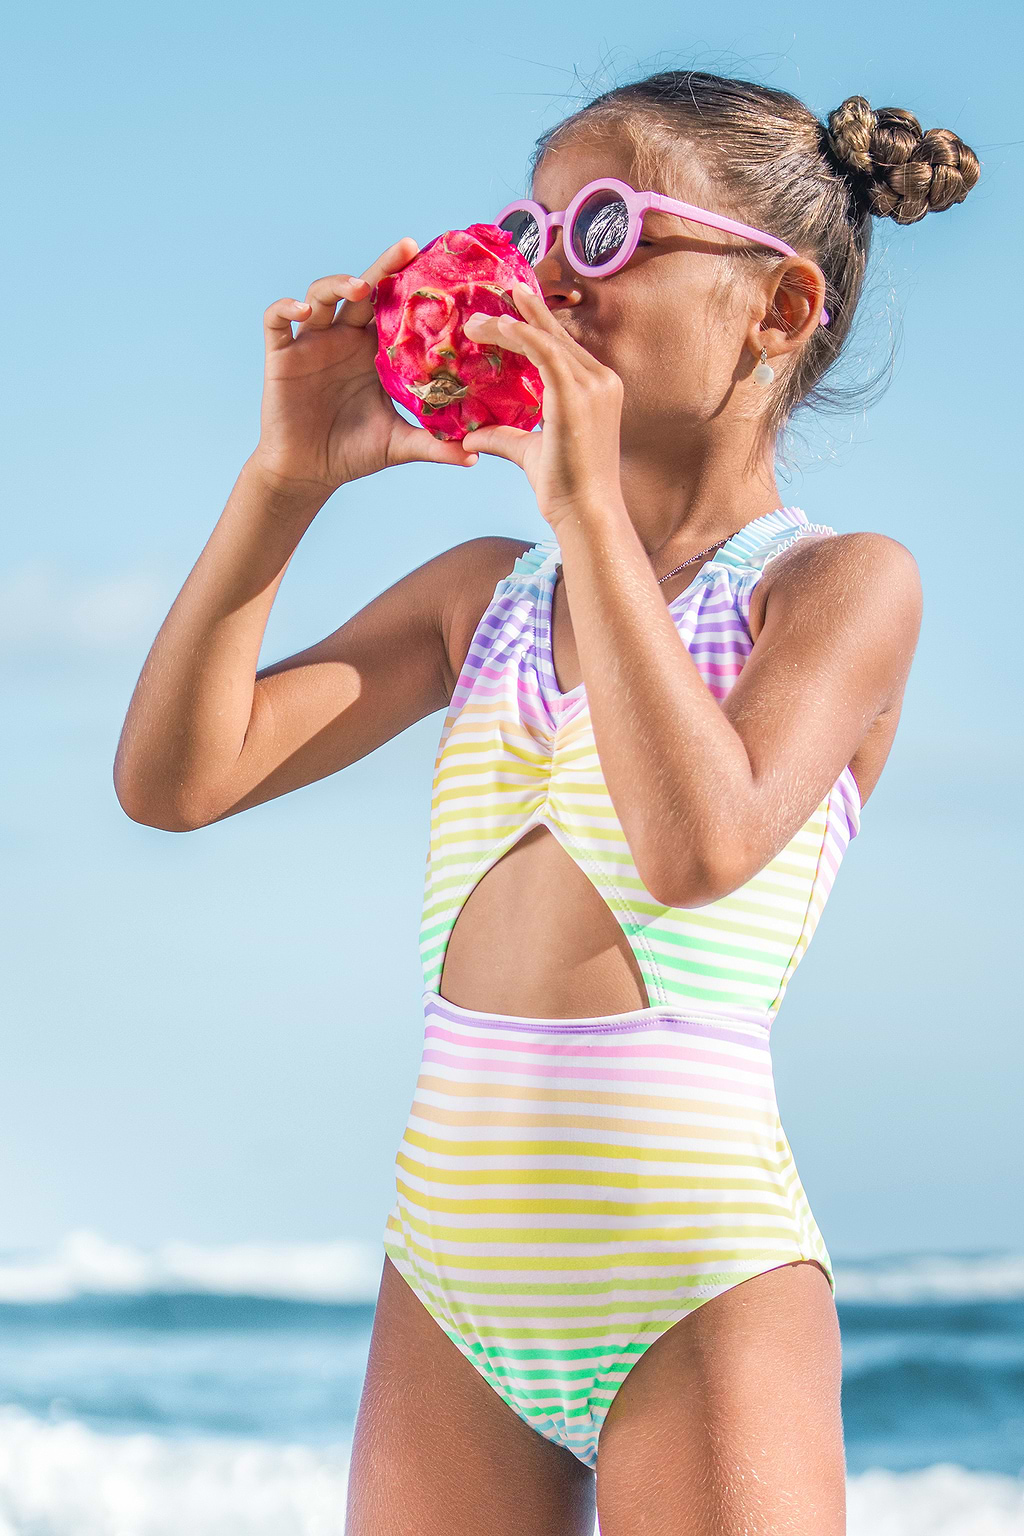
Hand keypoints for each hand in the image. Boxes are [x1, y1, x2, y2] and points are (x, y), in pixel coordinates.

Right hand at [251, 238, 479, 495]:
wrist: (308, 472)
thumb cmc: (353, 453)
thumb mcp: (398, 446)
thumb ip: (434, 445)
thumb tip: (477, 454)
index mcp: (373, 352)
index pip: (394, 309)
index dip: (411, 288)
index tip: (437, 270)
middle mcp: (344, 339)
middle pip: (364, 289)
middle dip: (384, 267)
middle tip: (407, 248)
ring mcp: (312, 343)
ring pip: (321, 294)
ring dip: (338, 283)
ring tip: (360, 286)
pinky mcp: (282, 356)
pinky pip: (276, 320)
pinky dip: (285, 308)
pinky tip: (302, 310)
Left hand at [460, 283, 624, 526]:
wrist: (588, 513)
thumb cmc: (566, 488)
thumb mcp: (530, 452)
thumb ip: (502, 437)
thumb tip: (468, 437)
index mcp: (597, 388)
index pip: (562, 347)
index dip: (535, 325)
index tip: (506, 313)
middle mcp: (601, 380)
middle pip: (556, 335)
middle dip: (521, 314)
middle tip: (487, 302)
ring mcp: (593, 386)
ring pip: (547, 338)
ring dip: (510, 324)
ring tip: (477, 319)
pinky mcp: (577, 396)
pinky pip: (545, 352)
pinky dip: (520, 335)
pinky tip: (497, 328)